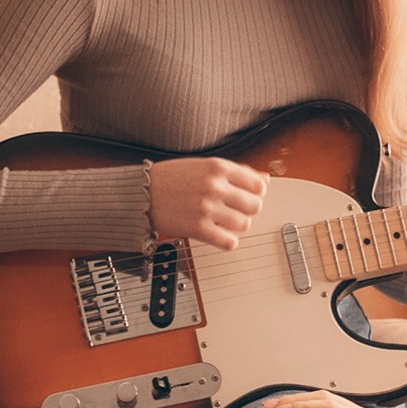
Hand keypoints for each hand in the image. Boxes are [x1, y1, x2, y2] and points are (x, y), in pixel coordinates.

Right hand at [148, 155, 267, 250]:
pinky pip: (229, 242)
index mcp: (218, 167)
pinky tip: (218, 234)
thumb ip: (236, 171)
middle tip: (234, 209)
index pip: (258, 184)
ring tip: (224, 221)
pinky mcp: (198, 229)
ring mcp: (207, 209)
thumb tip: (264, 179)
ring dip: (237, 225)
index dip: (255, 192)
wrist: (142, 193)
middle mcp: (214, 187)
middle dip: (247, 209)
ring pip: (244, 224)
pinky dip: (227, 241)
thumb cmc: (172, 178)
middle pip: (255, 206)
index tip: (247, 196)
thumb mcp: (204, 165)